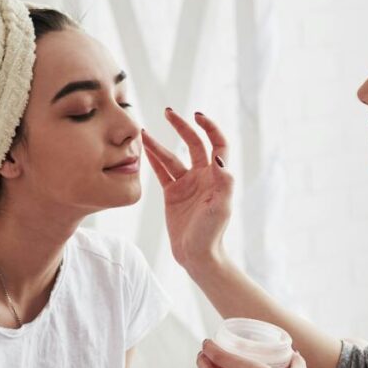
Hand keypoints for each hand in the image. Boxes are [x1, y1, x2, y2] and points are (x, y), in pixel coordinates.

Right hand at [141, 109, 232, 269]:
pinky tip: (143, 148)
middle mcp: (203, 176)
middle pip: (193, 144)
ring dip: (159, 145)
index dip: (210, 127)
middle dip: (182, 128)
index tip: (197, 115)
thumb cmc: (212, 232)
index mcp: (218, 176)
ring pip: (171, 158)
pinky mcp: (173, 194)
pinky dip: (152, 160)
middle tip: (168, 112)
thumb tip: (219, 158)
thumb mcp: (221, 207)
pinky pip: (162, 172)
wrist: (197, 255)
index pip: (217, 144)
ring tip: (143, 132)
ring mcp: (187, 184)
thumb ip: (224, 182)